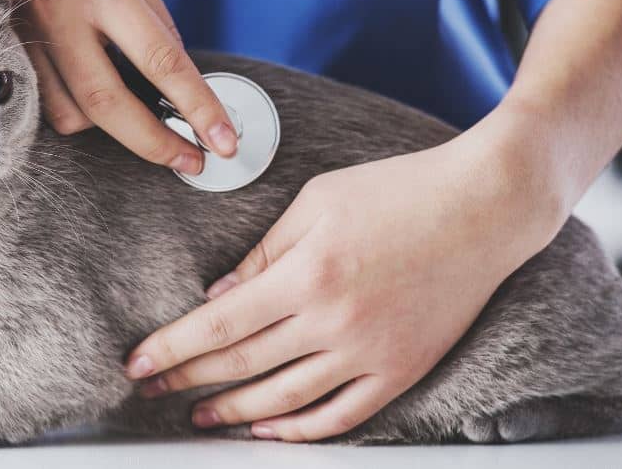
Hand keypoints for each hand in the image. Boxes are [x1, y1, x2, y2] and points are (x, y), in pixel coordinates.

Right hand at [10, 0, 236, 171]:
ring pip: (71, 113)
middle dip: (155, 143)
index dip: (197, 108)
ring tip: (129, 104)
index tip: (223, 142)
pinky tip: (88, 88)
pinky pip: (43, 104)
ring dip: (109, 124)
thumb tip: (185, 89)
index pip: (159, 59)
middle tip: (190, 162)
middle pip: (108, 102)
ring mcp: (21, 34)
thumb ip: (156, 24)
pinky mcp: (0, 52)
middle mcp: (56, 9)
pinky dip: (75, 109)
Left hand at [124, 136, 565, 440]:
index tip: (137, 364)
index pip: (221, 325)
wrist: (485, 207)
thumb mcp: (316, 202)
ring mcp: (371, 352)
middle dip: (188, 379)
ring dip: (236, 413)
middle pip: (243, 365)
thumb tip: (217, 298)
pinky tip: (269, 430)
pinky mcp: (403, 369)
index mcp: (307, 273)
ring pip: (286, 398)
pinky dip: (301, 429)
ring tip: (199, 417)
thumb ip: (263, 254)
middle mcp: (335, 321)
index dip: (173, 348)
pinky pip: (343, 415)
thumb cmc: (398, 190)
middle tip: (152, 389)